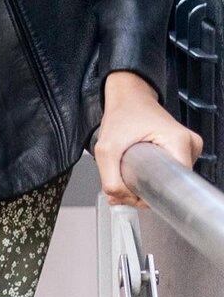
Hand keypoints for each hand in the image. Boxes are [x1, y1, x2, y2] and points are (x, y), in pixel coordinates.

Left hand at [94, 70, 203, 207]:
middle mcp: (190, 145)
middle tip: (127, 176)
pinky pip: (168, 173)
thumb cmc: (122, 113)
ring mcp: (189, 148)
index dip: (149, 195)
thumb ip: (110, 180)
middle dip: (144, 189)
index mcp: (178, 142)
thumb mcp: (106, 148)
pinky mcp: (183, 150)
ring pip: (167, 182)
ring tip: (133, 165)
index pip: (171, 187)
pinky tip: (141, 165)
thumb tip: (122, 200)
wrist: (128, 95)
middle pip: (168, 186)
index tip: (134, 188)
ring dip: (146, 182)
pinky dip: (152, 175)